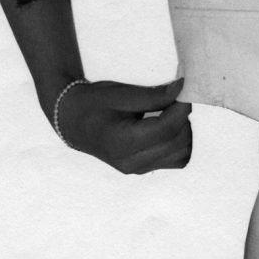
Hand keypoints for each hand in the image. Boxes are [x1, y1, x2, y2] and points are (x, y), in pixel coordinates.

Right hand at [56, 77, 192, 173]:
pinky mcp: (144, 169)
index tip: (185, 90)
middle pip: (177, 142)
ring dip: (183, 131)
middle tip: (174, 98)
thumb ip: (153, 95)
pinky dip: (179, 143)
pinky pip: (176, 160)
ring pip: (182, 154)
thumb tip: (182, 89)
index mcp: (122, 143)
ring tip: (168, 113)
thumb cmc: (94, 104)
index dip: (182, 108)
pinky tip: (167, 127)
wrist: (73, 122)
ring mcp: (138, 169)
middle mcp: (132, 162)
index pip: (167, 129)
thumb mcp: (120, 94)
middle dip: (183, 118)